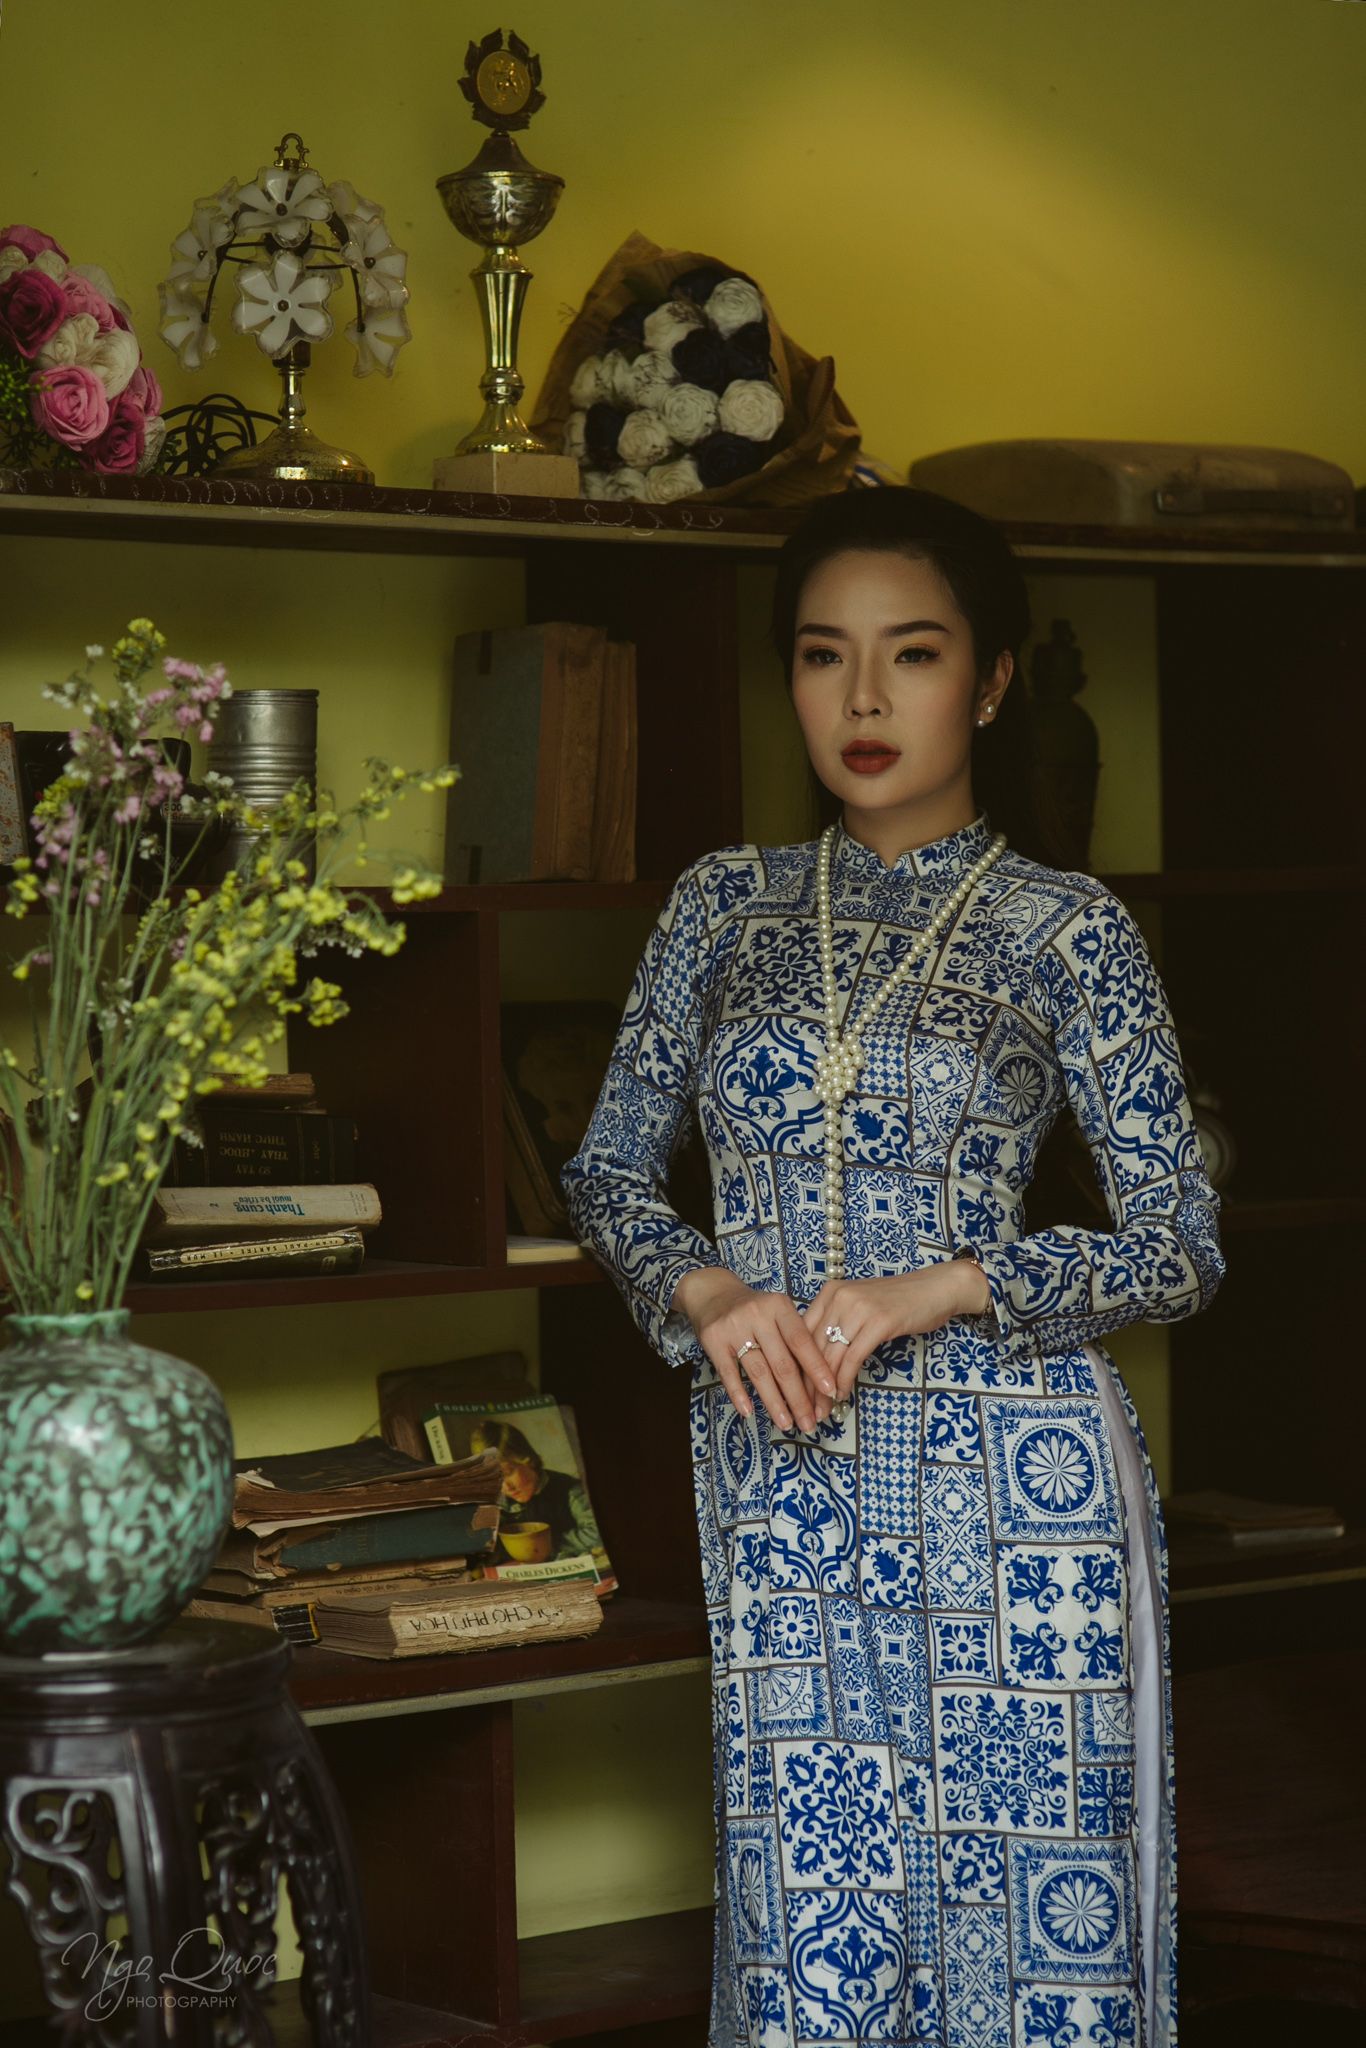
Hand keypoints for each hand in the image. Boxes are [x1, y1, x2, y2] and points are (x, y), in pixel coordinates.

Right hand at [671, 1268, 840, 1430]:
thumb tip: (818, 1381)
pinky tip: (749, 1413)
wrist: (713, 1293)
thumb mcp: (777, 1312)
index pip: (802, 1342)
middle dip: (798, 1397)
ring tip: (786, 1424)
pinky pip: (728, 1373)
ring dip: (774, 1402)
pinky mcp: (713, 1340)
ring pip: (759, 1372)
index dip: (817, 1368)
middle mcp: (757, 1315)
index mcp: (779, 1306)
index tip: (830, 1393)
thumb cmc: (754, 1309)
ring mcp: (734, 1328)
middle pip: (782, 1363)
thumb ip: (795, 1338)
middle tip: (809, 1423)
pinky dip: (739, 1394)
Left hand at [801, 1262, 989, 1402]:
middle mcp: (839, 1297)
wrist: (935, 1289)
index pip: (801, 1334)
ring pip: (830, 1356)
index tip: (794, 1391)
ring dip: (824, 1388)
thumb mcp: (860, 1307)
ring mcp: (859, 1308)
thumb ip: (837, 1324)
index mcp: (830, 1292)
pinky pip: (853, 1358)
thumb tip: (816, 1361)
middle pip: (812, 1348)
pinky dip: (844, 1380)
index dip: (795, 1366)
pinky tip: (842, 1394)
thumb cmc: (898, 1302)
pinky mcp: (878, 1322)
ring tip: (822, 1410)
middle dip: (807, 1383)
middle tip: (805, 1409)